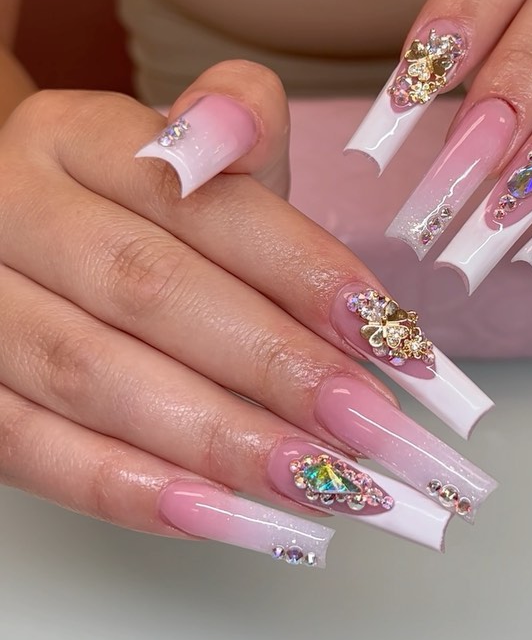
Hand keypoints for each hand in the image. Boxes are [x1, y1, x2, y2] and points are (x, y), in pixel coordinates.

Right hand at [0, 62, 496, 564]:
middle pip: (145, 288)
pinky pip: (29, 448)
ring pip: (89, 375)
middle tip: (371, 428)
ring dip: (217, 439)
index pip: (195, 198)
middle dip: (272, 366)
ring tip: (322, 484)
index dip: (297, 267)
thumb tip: (237, 128)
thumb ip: (240, 122)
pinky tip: (226, 517)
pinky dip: (129, 490)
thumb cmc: (143, 211)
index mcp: (71, 134)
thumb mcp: (200, 153)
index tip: (387, 333)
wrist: (35, 252)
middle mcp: (3, 207)